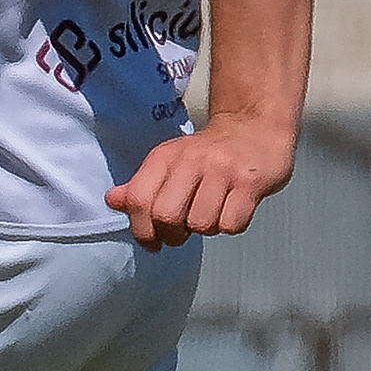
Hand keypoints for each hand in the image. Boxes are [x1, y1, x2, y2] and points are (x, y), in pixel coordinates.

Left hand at [108, 120, 294, 250]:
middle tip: (183, 231)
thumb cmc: (211, 153)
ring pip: (201, 224)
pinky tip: (231, 211)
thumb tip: (113, 200)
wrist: (257, 128)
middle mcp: (191, 161)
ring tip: (211, 214)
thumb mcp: (170, 162)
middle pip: (167, 216)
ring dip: (205, 229)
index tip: (152, 241)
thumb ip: (141, 185)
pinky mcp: (251, 182)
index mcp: (164, 157)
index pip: (138, 200)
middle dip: (173, 235)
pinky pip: (232, 224)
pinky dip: (230, 226)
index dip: (142, 230)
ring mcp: (222, 171)